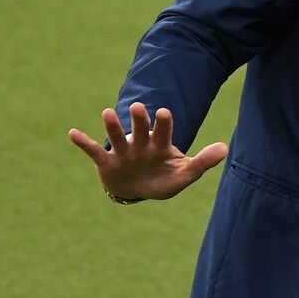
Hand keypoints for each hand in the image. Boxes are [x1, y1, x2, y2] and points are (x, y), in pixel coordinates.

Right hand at [67, 102, 227, 200]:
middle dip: (140, 120)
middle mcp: (141, 145)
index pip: (164, 131)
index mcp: (161, 145)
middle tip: (138, 107)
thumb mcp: (185, 174)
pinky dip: (84, 142)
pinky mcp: (107, 162)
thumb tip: (226, 148)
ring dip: (113, 126)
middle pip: (141, 130)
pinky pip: (94, 151)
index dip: (163, 123)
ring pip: (118, 136)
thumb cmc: (164, 178)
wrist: (139, 190)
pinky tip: (72, 133)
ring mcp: (124, 152)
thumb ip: (203, 161)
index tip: (164, 112)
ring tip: (107, 112)